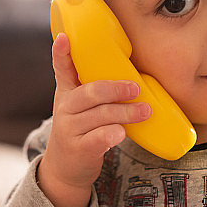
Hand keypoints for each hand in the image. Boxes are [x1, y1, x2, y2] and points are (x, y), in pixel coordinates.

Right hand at [37, 33, 150, 206]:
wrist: (65, 168)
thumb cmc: (80, 129)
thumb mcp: (79, 107)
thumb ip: (95, 90)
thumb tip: (133, 76)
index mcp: (66, 92)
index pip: (61, 68)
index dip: (61, 53)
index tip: (64, 38)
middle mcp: (64, 108)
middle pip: (91, 93)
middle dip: (116, 89)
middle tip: (136, 89)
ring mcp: (69, 129)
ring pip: (101, 115)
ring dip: (126, 113)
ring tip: (145, 111)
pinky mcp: (79, 148)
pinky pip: (100, 137)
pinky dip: (114, 133)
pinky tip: (122, 132)